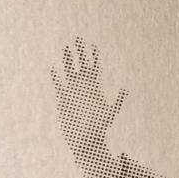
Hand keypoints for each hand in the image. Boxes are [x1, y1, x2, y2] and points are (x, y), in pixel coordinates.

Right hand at [51, 39, 124, 177]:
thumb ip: (118, 101)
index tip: (92, 44)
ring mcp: (73, 92)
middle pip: (81, 65)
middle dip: (80, 52)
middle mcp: (84, 87)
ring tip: (65, 48)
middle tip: (78, 38)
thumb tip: (125, 89)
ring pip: (69, 72)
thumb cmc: (100, 128)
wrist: (86, 139)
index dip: (93, 57)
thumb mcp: (110, 112)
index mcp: (95, 88)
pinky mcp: (63, 99)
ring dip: (67, 60)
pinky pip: (59, 85)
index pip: (94, 68)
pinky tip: (53, 68)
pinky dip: (56, 77)